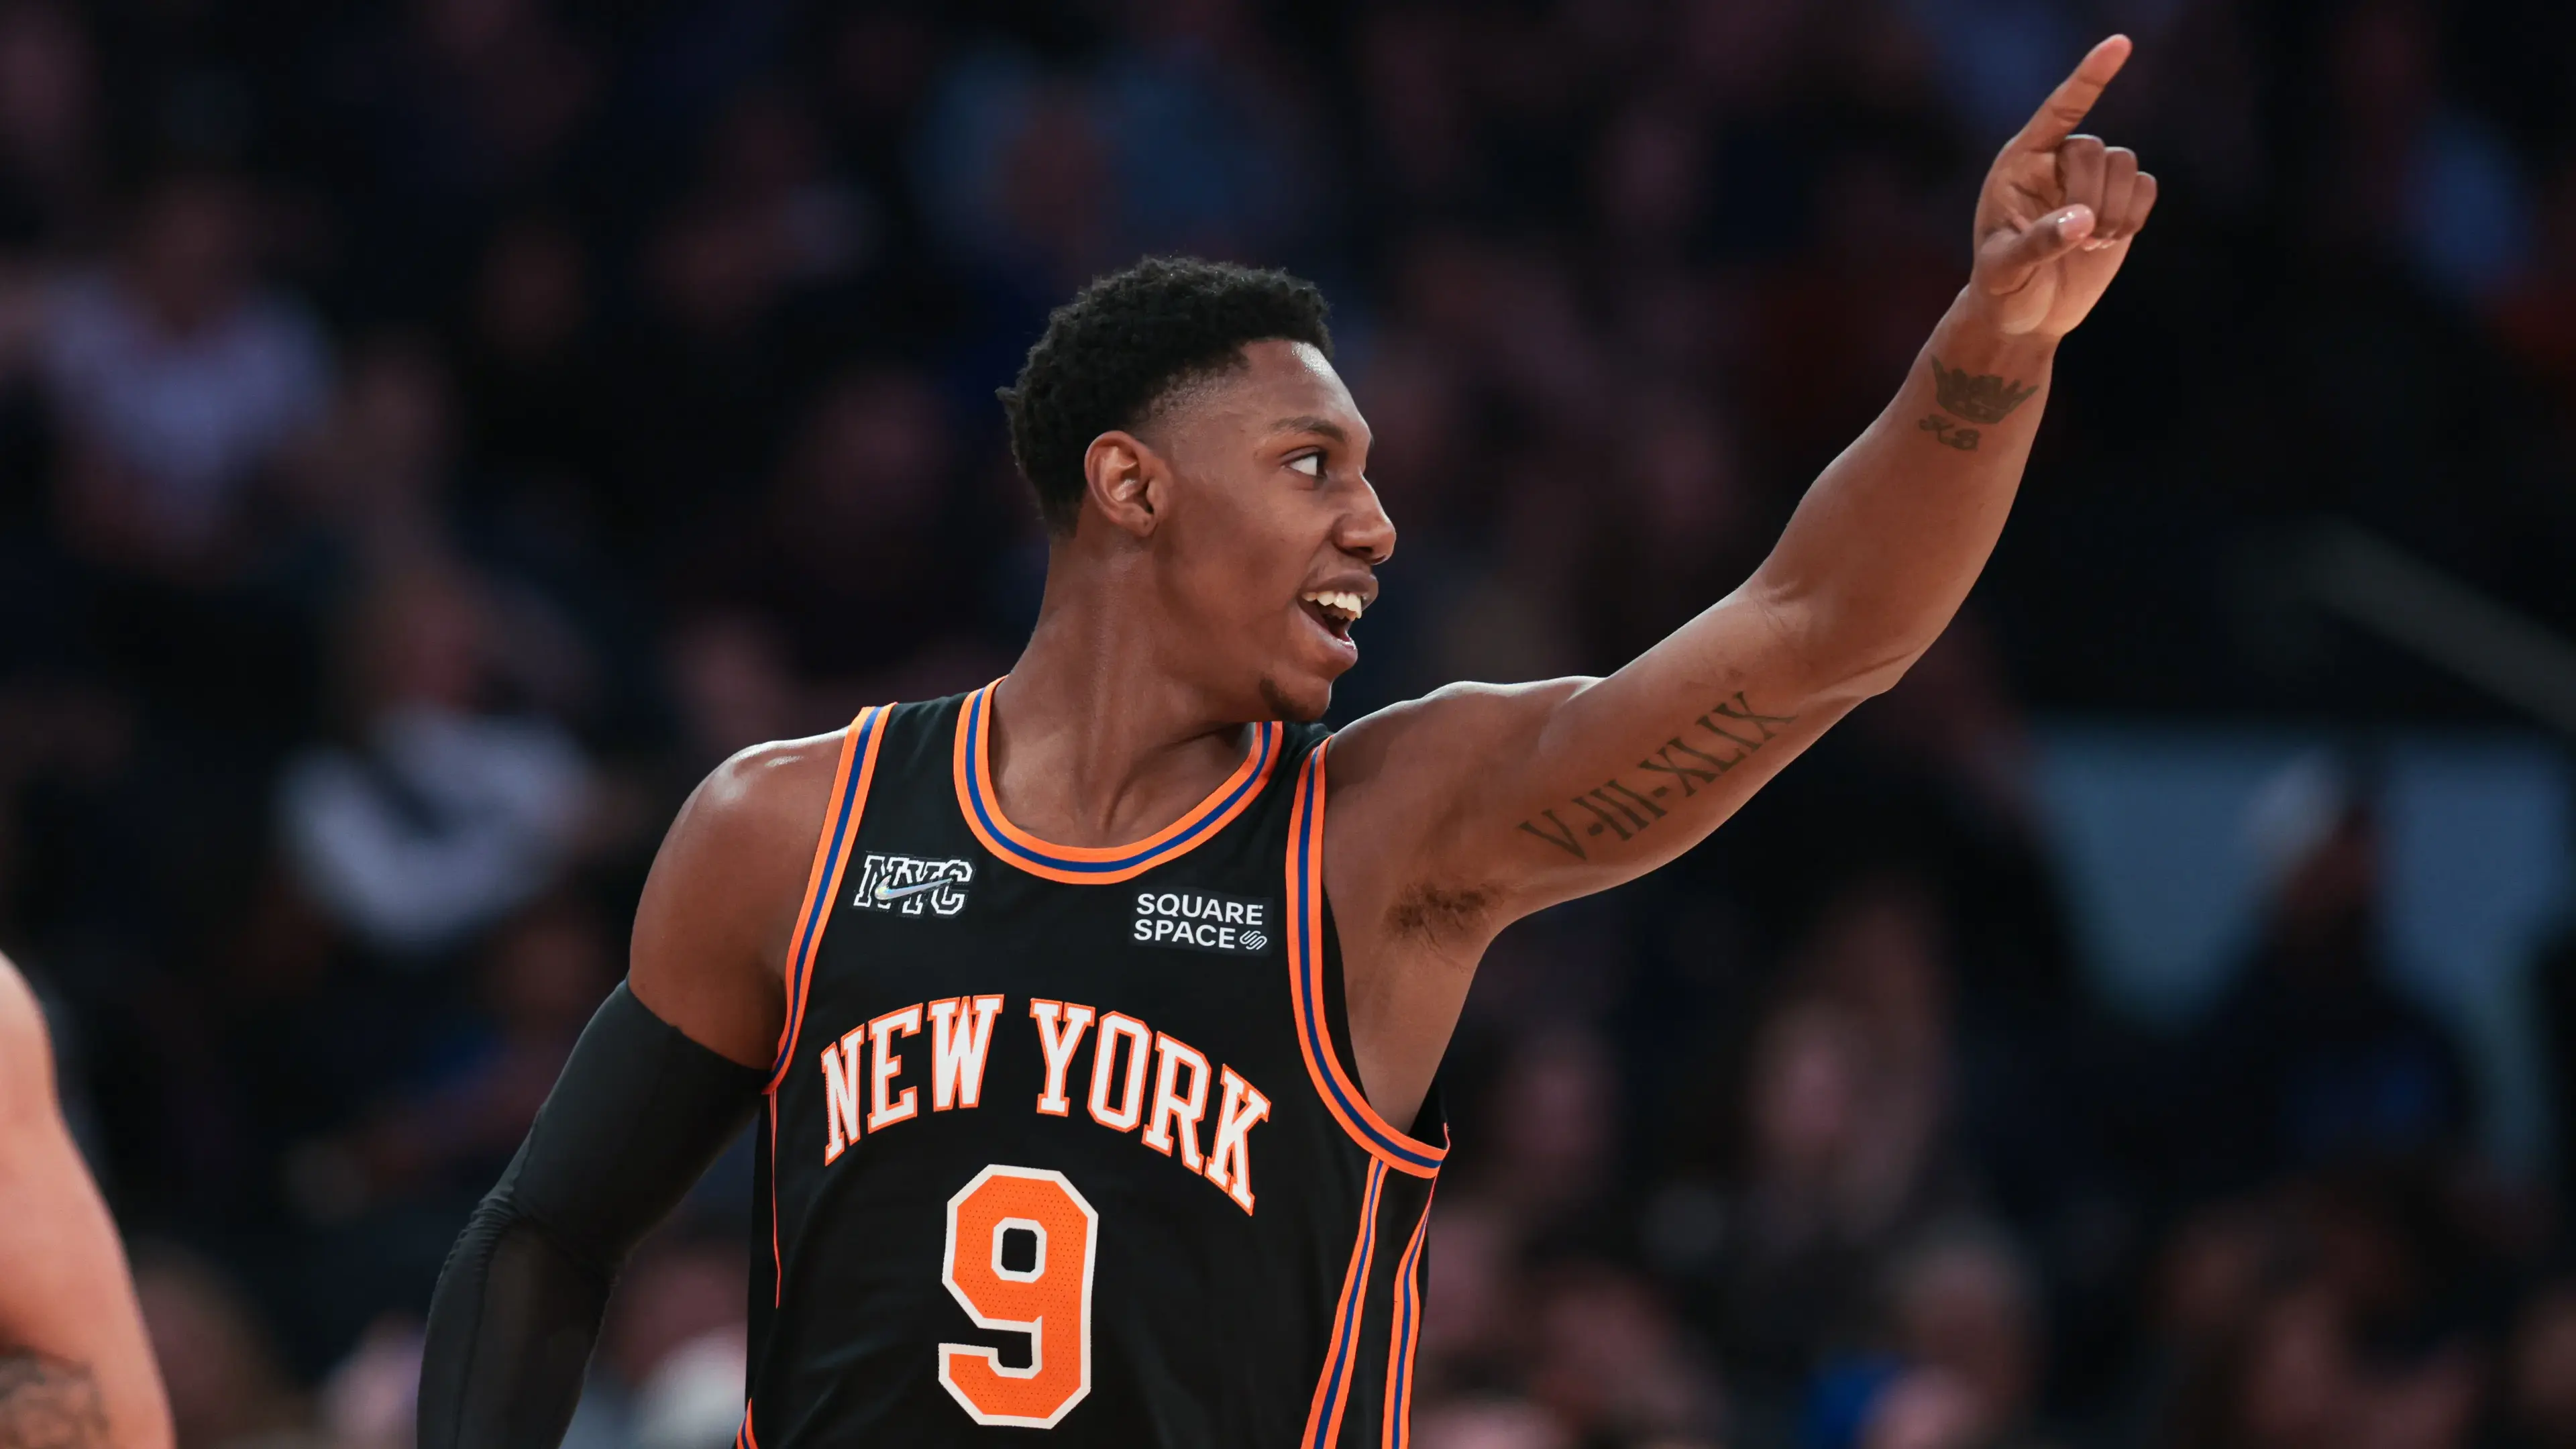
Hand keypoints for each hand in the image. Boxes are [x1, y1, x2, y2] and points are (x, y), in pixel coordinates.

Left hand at [1967, 35, 2157, 338]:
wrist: (2025, 314)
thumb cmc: (2002, 287)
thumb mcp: (2005, 269)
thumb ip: (2039, 242)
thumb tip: (2083, 221)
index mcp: (2019, 163)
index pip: (2058, 110)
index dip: (2090, 77)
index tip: (2121, 44)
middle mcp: (2057, 161)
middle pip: (2095, 149)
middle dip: (2092, 197)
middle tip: (2080, 241)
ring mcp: (2090, 180)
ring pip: (2125, 163)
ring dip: (2116, 209)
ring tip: (2092, 246)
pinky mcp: (2119, 201)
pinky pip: (2147, 186)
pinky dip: (2135, 214)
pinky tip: (2110, 241)